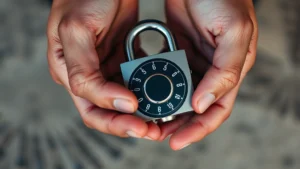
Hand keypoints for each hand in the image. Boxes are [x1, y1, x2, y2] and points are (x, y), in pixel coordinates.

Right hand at [47, 0, 160, 138]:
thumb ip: (84, 72)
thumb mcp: (77, 31)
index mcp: (70, 72)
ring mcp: (107, 67)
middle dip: (131, 123)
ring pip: (126, 99)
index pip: (92, 108)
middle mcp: (89, 74)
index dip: (114, 120)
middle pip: (109, 111)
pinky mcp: (122, 57)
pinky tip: (163, 91)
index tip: (137, 116)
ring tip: (162, 117)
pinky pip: (138, 78)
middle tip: (153, 130)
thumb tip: (114, 103)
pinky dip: (150, 87)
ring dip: (144, 109)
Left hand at [158, 0, 257, 149]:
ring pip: (179, 94)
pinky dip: (156, 86)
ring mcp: (193, 62)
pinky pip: (166, 74)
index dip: (199, 129)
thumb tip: (202, 105)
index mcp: (230, 70)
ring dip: (164, 109)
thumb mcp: (234, 32)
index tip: (178, 141)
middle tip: (158, 134)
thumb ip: (224, 71)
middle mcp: (211, 71)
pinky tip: (143, 93)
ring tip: (147, 120)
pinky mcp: (177, 51)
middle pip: (195, 107)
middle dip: (178, 124)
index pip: (216, 109)